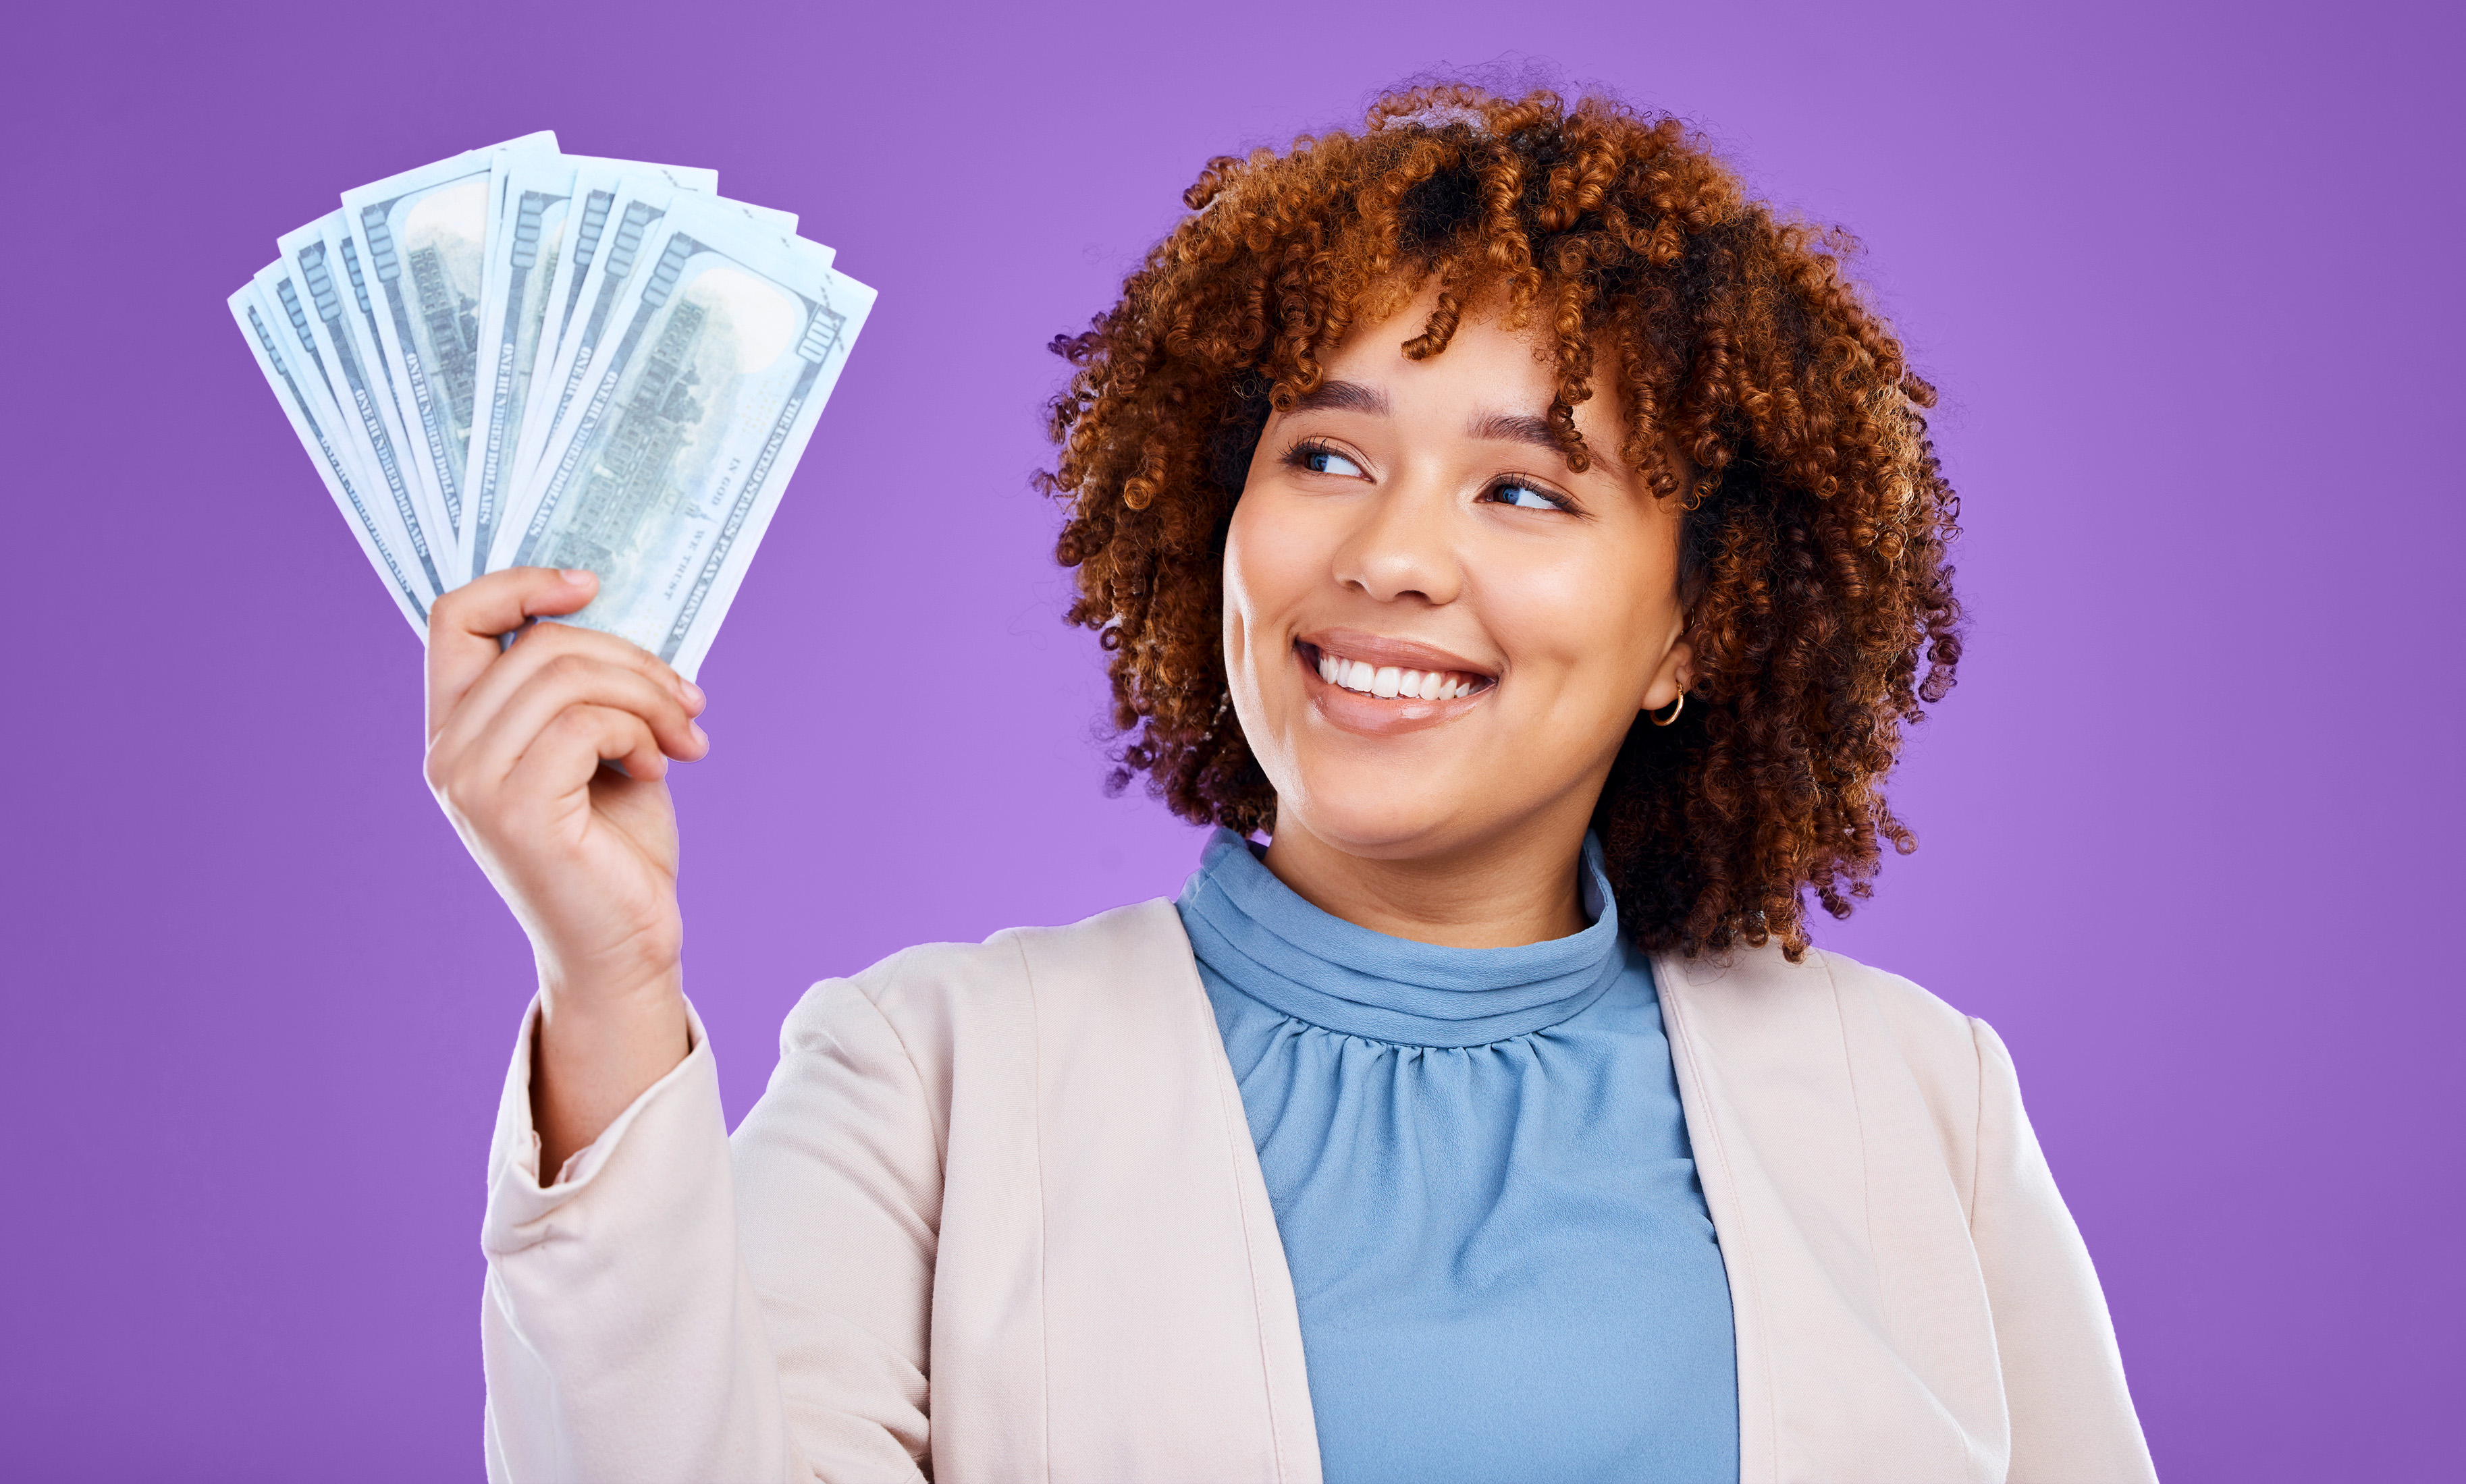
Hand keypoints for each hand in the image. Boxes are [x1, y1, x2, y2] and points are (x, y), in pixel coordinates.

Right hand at [424, 568, 709, 1169]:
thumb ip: (586, 685)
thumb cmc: (615, 848)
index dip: (523, 583)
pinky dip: (641, 732)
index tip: (593, 586)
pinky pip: (588, 722)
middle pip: (539, 644)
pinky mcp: (515, 809)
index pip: (455, 616)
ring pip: (568, 676)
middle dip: (632, 659)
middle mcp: (449, 752)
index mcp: (459, 728)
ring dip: (648, 695)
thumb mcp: (598, 746)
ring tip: (684, 734)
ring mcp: (473, 782)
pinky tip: (660, 767)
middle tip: (687, 698)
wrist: (624, 946)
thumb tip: (619, 608)